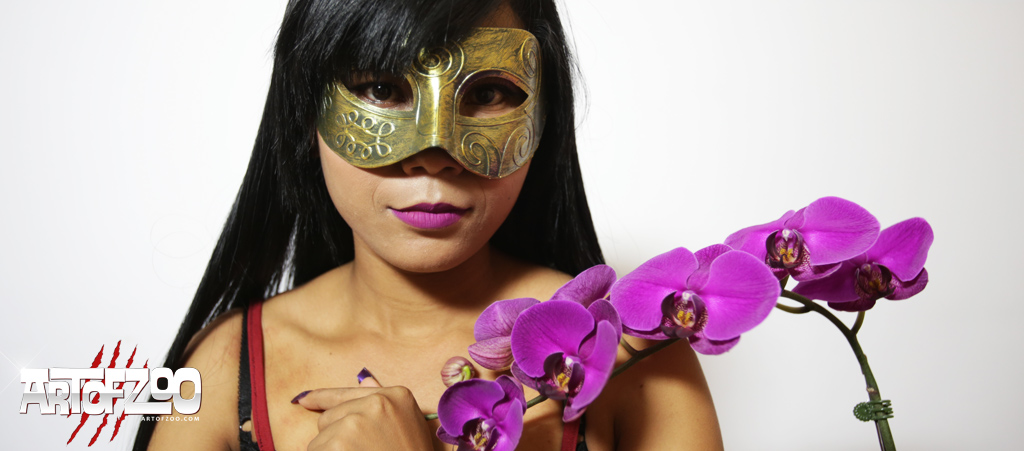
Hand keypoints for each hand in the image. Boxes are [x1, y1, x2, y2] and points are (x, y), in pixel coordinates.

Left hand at [295, 370, 434, 450]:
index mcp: (395, 396)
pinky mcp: (338, 443)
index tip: (304, 399)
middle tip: (359, 450)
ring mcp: (356, 422)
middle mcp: (376, 404)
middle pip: (329, 417)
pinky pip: (316, 450)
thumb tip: (366, 381)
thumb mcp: (407, 426)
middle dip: (334, 436)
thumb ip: (384, 405)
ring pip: (320, 438)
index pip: (347, 393)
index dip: (322, 398)